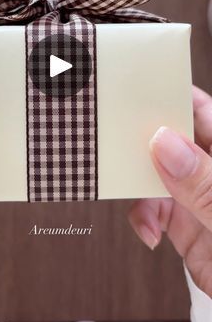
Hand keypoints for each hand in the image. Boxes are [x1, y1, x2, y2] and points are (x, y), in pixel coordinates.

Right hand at [129, 86, 211, 297]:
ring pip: (154, 172)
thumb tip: (165, 143)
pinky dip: (142, 216)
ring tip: (128, 190)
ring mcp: (196, 195)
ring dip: (137, 182)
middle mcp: (211, 169)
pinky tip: (149, 232)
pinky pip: (151, 207)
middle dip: (145, 139)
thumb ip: (203, 183)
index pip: (202, 111)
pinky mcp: (182, 222)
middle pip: (172, 139)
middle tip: (118, 140)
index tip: (139, 89)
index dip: (173, 96)